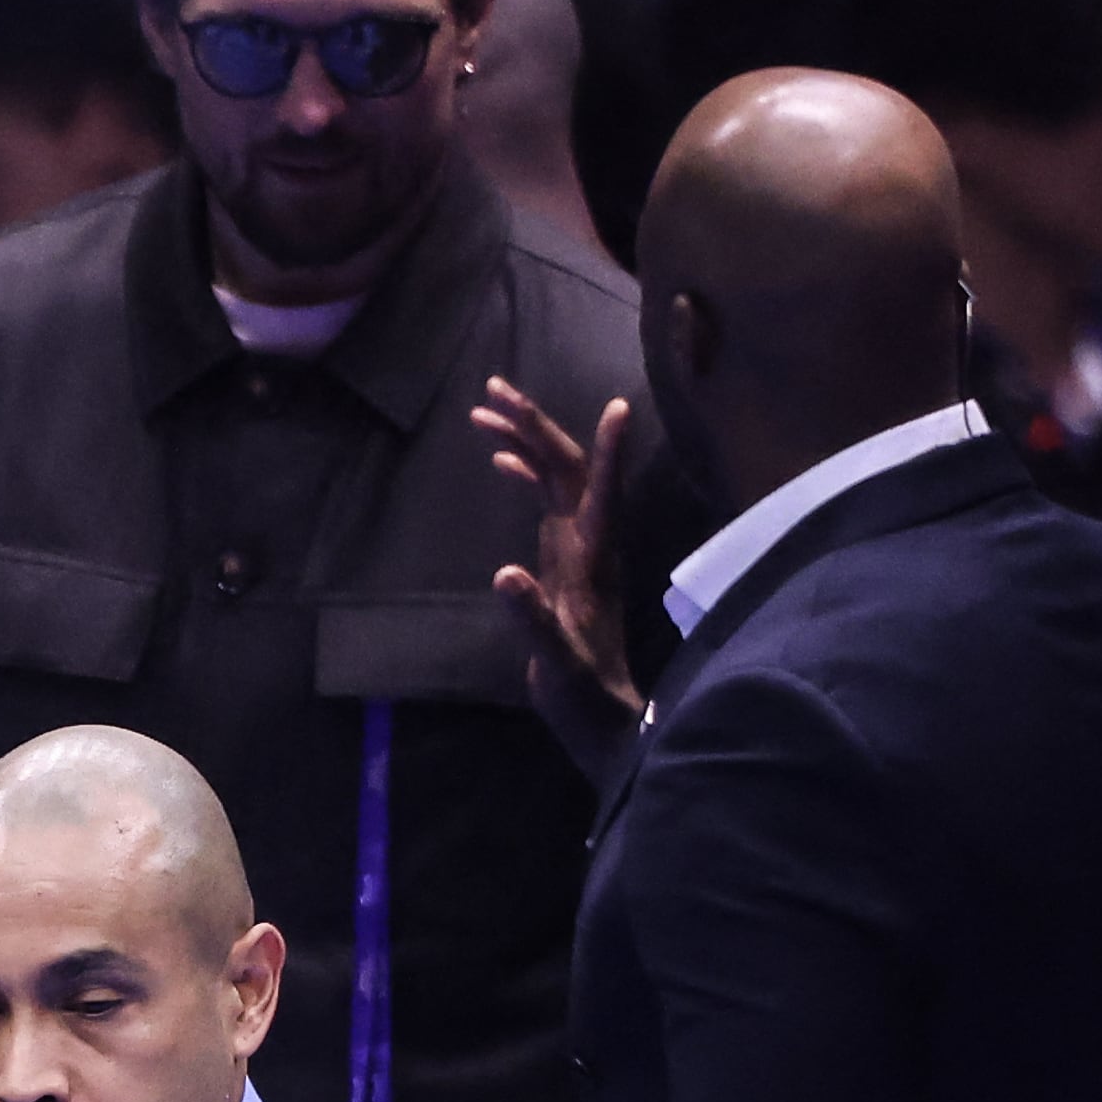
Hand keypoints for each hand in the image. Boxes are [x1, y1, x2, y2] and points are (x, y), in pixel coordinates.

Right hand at [474, 377, 640, 727]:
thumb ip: (532, 617)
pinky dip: (525, 474)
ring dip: (526, 441)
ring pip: (557, 477)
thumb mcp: (557, 662)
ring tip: (484, 411)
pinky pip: (547, 500)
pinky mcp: (565, 557)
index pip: (601, 492)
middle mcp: (592, 540)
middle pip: (569, 466)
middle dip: (535, 424)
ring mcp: (580, 545)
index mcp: (594, 557)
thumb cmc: (582, 691)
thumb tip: (502, 574)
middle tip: (492, 389)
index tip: (616, 404)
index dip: (607, 450)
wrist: (601, 713)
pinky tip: (500, 461)